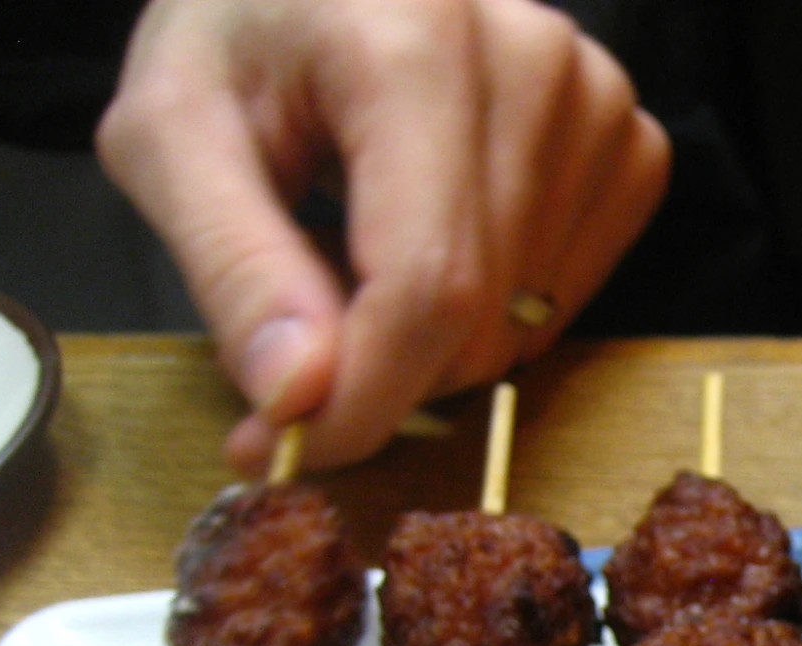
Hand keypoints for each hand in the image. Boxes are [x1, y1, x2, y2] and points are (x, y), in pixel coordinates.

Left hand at [98, 0, 670, 472]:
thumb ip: (233, 266)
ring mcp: (596, 99)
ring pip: (529, 319)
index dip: (366, 398)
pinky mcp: (629, 137)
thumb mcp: (171, 137)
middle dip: (386, 360)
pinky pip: (576, 288)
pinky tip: (451, 232)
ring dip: (440, 330)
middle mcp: (532, 60)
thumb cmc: (239, 41)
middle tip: (307, 305)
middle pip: (481, 315)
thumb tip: (301, 397)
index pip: (428, 284)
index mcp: (411, 43)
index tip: (295, 447)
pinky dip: (506, 300)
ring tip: (370, 238)